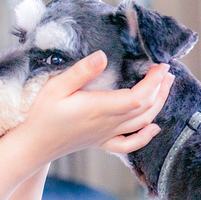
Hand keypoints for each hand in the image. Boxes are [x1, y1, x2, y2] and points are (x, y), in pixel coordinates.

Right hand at [4, 51, 173, 169]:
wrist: (34, 144)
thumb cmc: (41, 114)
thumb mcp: (56, 87)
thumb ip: (80, 72)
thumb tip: (102, 55)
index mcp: (99, 108)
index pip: (137, 97)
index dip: (154, 83)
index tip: (160, 66)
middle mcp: (108, 123)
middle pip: (145, 109)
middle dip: (160, 89)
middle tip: (167, 70)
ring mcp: (106, 135)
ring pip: (142, 123)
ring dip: (158, 105)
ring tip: (165, 86)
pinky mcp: (101, 141)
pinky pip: (129, 143)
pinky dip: (146, 136)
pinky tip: (154, 127)